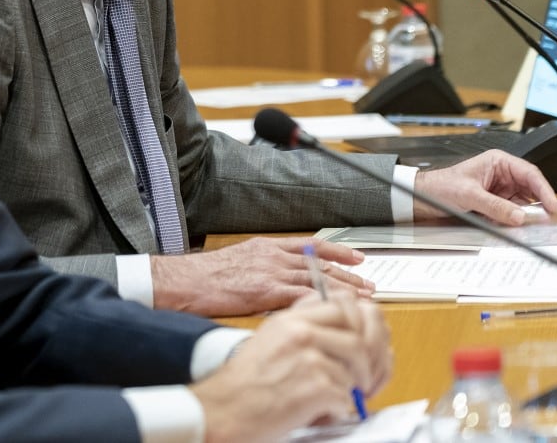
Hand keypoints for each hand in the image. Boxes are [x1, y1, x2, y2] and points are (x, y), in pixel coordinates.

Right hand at [150, 237, 374, 316]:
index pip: (311, 246)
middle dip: (348, 274)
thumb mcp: (238, 264)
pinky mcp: (268, 290)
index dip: (337, 252)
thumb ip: (261, 270)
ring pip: (319, 278)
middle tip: (369, 284)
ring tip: (364, 299)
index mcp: (266, 247)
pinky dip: (324, 302)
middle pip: (321, 263)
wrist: (186, 280)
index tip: (356, 257)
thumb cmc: (204, 277)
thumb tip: (275, 284)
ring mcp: (272, 271)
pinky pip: (304, 295)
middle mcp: (273, 255)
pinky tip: (338, 310)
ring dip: (344, 289)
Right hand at [190, 294, 392, 441]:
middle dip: (371, 357)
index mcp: (291, 319)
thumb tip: (346, 332)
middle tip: (367, 374)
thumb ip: (304, 328)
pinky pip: (347, 396)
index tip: (366, 339)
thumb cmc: (245, 382)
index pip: (344, 304)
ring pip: (357, 367)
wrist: (223, 410)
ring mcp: (309, 358)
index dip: (362, 322)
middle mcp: (301, 333)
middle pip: (359, 333)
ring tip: (341, 397)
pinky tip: (325, 411)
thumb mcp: (271, 339)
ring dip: (355, 387)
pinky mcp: (315, 387)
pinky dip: (341, 409)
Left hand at [414, 149, 556, 224]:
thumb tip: (518, 216)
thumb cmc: (441, 185)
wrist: (423, 197)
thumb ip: (495, 206)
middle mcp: (502, 174)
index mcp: (498, 162)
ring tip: (532, 227)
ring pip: (522, 204)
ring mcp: (500, 190)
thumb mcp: (469, 194)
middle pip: (531, 190)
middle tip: (549, 221)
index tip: (553, 207)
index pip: (530, 174)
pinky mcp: (495, 204)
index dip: (545, 191)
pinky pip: (511, 213)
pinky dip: (514, 221)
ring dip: (527, 216)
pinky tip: (515, 228)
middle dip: (540, 205)